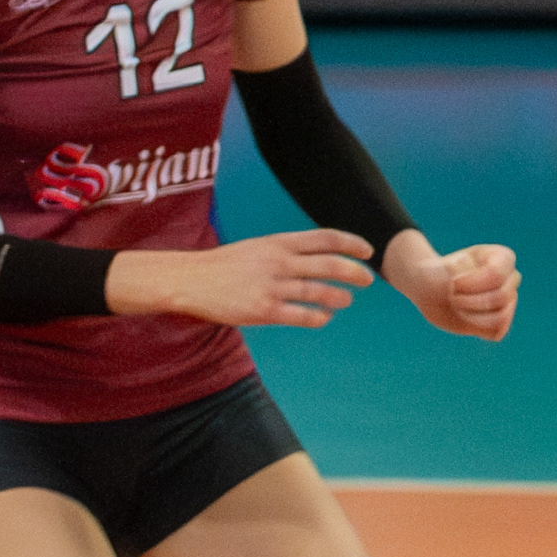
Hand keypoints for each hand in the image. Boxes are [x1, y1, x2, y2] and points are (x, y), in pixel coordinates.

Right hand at [113, 230, 377, 329]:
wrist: (188, 280)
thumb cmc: (225, 265)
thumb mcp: (258, 247)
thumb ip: (288, 250)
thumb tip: (321, 255)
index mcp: (279, 242)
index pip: (327, 238)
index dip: (352, 243)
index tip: (368, 251)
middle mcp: (279, 262)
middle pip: (331, 265)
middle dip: (355, 273)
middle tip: (368, 279)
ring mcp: (271, 286)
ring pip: (319, 292)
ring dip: (339, 297)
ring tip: (347, 300)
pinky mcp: (262, 310)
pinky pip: (301, 315)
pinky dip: (318, 317)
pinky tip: (324, 318)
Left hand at [385, 233, 520, 341]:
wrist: (431, 287)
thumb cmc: (435, 275)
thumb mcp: (437, 271)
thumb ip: (458, 282)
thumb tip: (475, 292)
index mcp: (502, 257)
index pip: (497, 275)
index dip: (472, 283)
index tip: (454, 282)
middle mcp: (510, 278)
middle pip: (501, 296)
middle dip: (469, 301)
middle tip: (451, 296)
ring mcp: (507, 299)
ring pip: (501, 316)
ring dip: (472, 317)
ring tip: (456, 307)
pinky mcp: (498, 320)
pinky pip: (497, 331)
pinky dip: (477, 328)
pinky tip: (463, 318)